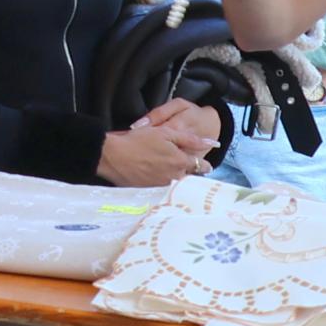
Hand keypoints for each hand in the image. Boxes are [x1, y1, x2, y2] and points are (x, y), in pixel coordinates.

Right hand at [98, 98, 220, 186]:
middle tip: (184, 166)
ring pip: (175, 184)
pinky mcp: (149, 192)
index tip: (206, 165)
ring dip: (175, 178)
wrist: (112, 156)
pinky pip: (162, 189)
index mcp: (179, 162)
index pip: (200, 166)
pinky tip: (154, 176)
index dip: (204, 165)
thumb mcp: (166, 133)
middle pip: (188, 177)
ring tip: (166, 170)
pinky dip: (162, 184)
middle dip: (188, 172)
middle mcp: (173, 177)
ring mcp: (161, 187)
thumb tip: (213, 142)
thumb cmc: (138, 141)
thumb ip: (190, 139)